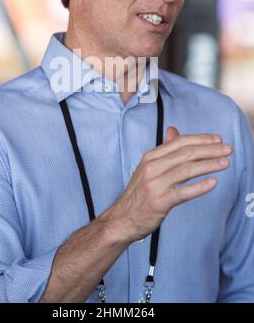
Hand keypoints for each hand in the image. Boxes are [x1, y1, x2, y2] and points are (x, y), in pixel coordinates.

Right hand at [99, 127, 231, 243]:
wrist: (122, 219)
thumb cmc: (139, 193)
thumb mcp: (149, 167)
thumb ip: (164, 150)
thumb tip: (173, 130)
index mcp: (151, 157)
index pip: (179, 142)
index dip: (201, 139)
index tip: (218, 139)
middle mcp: (152, 167)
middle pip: (185, 153)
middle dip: (209, 150)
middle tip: (228, 149)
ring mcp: (155, 184)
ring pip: (186, 170)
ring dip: (209, 165)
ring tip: (225, 163)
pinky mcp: (159, 202)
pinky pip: (183, 192)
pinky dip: (199, 187)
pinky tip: (212, 183)